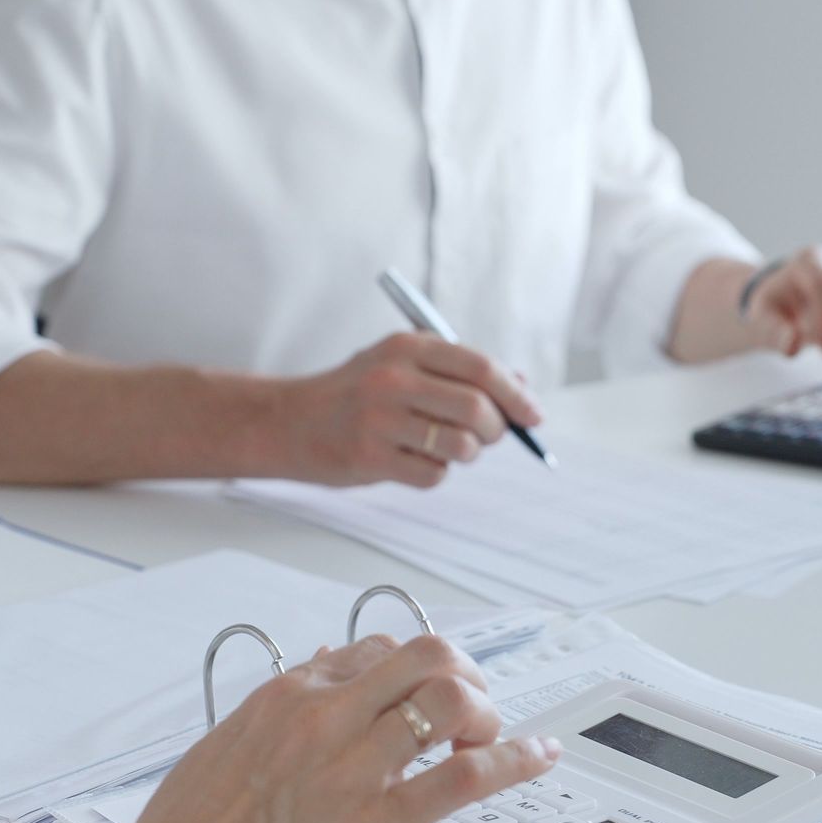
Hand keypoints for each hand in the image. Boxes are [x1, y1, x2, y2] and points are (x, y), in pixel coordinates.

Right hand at [77, 634, 560, 822]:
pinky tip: (538, 757)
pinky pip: (468, 774)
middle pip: (424, 654)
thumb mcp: (217, 757)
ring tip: (491, 739)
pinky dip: (517, 759)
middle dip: (461, 673)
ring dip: (487, 712)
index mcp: (281, 699)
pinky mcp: (380, 822)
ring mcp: (354, 766)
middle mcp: (323, 717)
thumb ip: (267, 725)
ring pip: (452, 698)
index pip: (367, 652)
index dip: (406, 672)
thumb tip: (303, 697)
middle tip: (470, 709)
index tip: (419, 694)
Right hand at [278, 332, 543, 487]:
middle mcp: (393, 378)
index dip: (515, 395)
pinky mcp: (369, 457)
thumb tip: (521, 387)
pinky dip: (433, 474)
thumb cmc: (356, 394)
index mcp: (407, 347)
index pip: (480, 367)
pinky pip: (432, 475)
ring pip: (459, 446)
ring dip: (464, 454)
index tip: (533, 416)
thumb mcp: (401, 364)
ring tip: (441, 447)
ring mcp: (379, 419)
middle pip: (476, 408)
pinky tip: (409, 461)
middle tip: (487, 437)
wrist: (289, 421)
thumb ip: (458, 371)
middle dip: (495, 429)